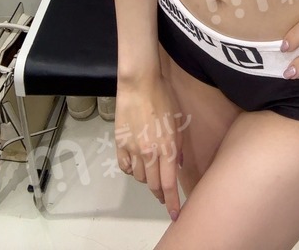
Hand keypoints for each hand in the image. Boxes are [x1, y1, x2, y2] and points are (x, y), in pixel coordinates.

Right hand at [114, 75, 184, 221]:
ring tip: (152, 171)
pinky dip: (131, 170)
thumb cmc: (163, 98)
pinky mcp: (120, 144)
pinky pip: (125, 167)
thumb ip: (178, 146)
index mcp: (167, 148)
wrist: (139, 84)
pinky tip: (136, 164)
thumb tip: (177, 165)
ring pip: (140, 177)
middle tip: (164, 195)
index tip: (175, 214)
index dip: (172, 202)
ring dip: (147, 179)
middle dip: (160, 193)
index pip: (169, 184)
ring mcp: (133, 149)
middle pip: (154, 184)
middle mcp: (149, 153)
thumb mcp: (178, 122)